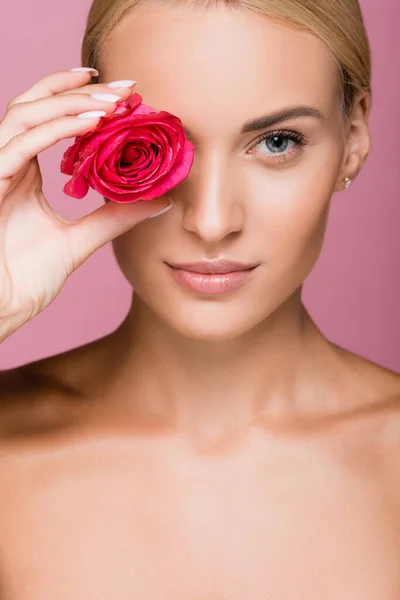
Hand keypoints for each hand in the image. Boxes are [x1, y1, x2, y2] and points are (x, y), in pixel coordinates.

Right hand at [0, 69, 170, 340]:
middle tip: (126, 88)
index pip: (49, 119)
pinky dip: (56, 129)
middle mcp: (6, 162)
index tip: (126, 97)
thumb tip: (158, 200)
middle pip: (37, 105)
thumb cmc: (22, 280)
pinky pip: (21, 144)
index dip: (82, 100)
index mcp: (22, 171)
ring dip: (71, 103)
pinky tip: (92, 123)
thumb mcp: (79, 241)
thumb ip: (114, 217)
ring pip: (27, 114)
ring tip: (115, 102)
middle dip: (80, 90)